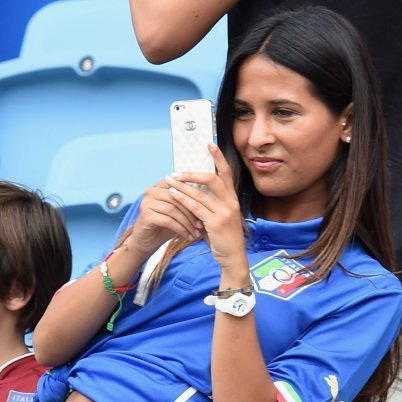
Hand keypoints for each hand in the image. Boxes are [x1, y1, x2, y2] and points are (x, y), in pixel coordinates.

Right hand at [130, 178, 202, 255]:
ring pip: (173, 210)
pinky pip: (168, 221)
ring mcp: (146, 202)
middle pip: (177, 198)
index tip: (206, 210)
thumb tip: (209, 198)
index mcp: (159, 185)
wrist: (145, 241)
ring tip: (195, 232)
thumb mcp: (177, 211)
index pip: (180, 186)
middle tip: (201, 225)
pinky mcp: (145, 215)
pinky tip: (188, 236)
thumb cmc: (164, 226)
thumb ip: (187, 202)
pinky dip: (180, 229)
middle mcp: (151, 191)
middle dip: (191, 212)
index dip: (194, 198)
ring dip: (187, 223)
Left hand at [164, 144, 247, 271]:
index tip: (209, 144)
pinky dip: (183, 200)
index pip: (226, 173)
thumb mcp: (220, 218)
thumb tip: (193, 192)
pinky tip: (173, 196)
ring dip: (182, 186)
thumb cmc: (224, 238)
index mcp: (232, 199)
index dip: (218, 158)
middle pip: (211, 179)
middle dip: (192, 173)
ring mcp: (224, 212)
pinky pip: (195, 207)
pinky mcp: (215, 222)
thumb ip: (210, 205)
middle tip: (176, 173)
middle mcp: (230, 202)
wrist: (233, 257)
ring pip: (200, 193)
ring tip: (169, 182)